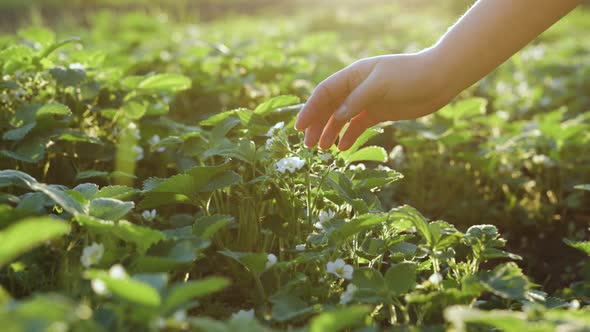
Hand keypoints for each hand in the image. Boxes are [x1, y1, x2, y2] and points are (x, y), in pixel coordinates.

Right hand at [295, 48, 457, 150]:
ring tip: (322, 149)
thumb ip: (358, 100)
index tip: (299, 127)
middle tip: (307, 145)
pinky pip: (358, 126)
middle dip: (316, 125)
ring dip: (330, 132)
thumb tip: (337, 115)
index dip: (310, 109)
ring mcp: (367, 101)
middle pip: (329, 107)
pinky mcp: (379, 112)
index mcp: (353, 75)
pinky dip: (349, 136)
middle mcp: (356, 87)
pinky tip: (343, 148)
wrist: (439, 78)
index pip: (324, 92)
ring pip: (341, 118)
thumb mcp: (381, 84)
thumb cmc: (409, 75)